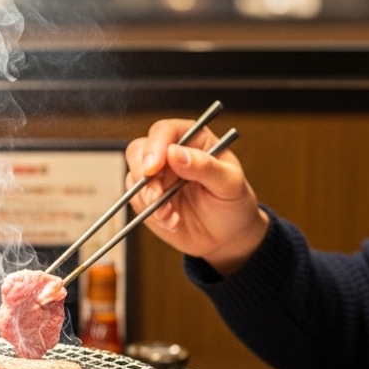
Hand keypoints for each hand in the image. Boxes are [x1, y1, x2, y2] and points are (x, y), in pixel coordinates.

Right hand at [125, 118, 268, 274]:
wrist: (227, 237)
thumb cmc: (234, 203)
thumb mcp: (230, 183)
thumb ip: (204, 166)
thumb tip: (175, 153)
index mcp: (193, 139)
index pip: (164, 131)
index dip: (155, 146)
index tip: (153, 167)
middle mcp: (171, 154)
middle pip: (139, 150)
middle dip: (143, 174)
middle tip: (155, 196)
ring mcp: (158, 176)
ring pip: (134, 177)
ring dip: (148, 199)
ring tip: (171, 216)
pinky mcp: (149, 198)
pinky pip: (137, 202)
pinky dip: (151, 214)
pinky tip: (172, 221)